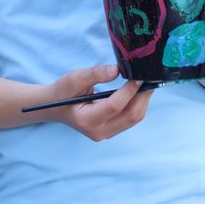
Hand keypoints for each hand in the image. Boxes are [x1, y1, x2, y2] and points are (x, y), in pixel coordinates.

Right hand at [39, 65, 153, 140]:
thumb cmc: (62, 92)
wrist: (55, 107)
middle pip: (129, 115)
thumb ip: (95, 74)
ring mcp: (106, 134)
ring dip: (142, 101)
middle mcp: (98, 131)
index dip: (129, 91)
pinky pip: (130, 119)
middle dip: (142, 96)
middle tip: (149, 79)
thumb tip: (117, 69)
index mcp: (86, 119)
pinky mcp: (111, 131)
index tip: (138, 76)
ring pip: (133, 118)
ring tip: (145, 84)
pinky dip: (137, 105)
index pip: (114, 106)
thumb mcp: (73, 79)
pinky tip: (137, 93)